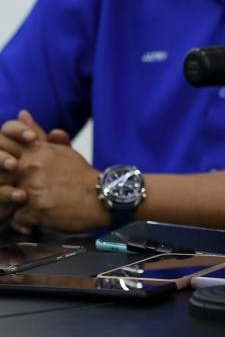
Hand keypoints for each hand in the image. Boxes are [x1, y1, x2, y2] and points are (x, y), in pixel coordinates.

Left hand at [5, 113, 105, 232]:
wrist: (102, 197)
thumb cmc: (81, 175)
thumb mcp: (61, 150)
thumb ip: (38, 134)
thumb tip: (22, 113)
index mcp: (35, 151)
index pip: (2, 149)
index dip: (2, 161)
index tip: (11, 169)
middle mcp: (31, 167)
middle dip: (5, 185)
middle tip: (20, 190)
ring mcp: (32, 189)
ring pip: (4, 199)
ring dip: (13, 204)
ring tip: (27, 206)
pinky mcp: (36, 211)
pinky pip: (16, 219)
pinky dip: (23, 222)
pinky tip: (34, 220)